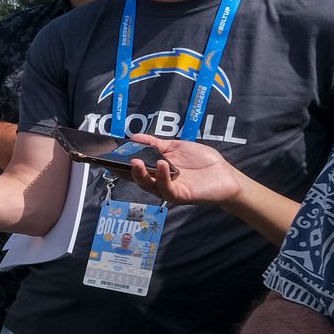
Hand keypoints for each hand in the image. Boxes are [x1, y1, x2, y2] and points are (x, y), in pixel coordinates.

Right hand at [127, 134, 242, 207]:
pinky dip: (162, 176)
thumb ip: (155, 144)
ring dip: (140, 174)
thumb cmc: (202, 162)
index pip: (134, 169)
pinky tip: (162, 165)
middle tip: (116, 161)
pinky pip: (167, 188)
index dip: (120, 165)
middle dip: (125, 170)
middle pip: (137, 179)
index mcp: (156, 171)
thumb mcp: (176, 147)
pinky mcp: (180, 196)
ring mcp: (169, 190)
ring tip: (136, 161)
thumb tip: (133, 137)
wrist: (225, 175)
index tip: (108, 157)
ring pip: (148, 185)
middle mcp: (159, 183)